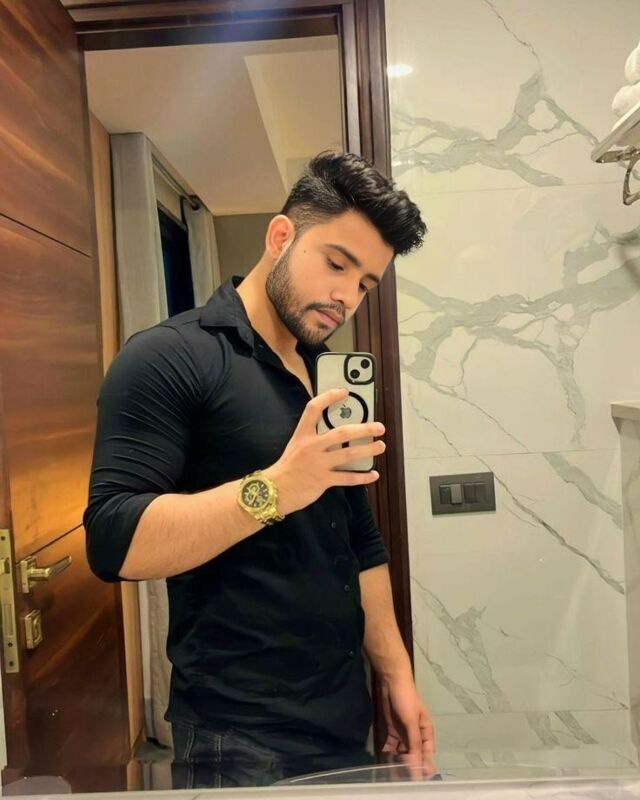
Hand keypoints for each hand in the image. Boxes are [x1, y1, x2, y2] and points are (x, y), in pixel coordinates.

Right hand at [265, 388, 384, 514]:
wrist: (273, 491)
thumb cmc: (287, 468)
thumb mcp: (295, 446)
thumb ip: (313, 439)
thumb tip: (338, 435)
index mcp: (302, 435)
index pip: (314, 409)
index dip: (329, 397)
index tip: (345, 392)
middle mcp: (311, 446)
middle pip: (341, 433)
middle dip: (364, 429)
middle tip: (379, 427)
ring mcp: (318, 464)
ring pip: (349, 455)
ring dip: (368, 450)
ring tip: (380, 446)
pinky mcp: (323, 481)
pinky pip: (347, 478)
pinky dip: (362, 477)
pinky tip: (373, 475)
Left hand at [380, 673, 435, 780]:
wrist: (390, 681)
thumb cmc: (406, 699)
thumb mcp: (412, 722)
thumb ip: (414, 745)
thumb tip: (416, 767)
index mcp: (426, 735)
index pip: (427, 758)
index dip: (422, 770)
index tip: (415, 781)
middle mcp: (415, 738)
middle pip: (414, 759)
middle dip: (409, 770)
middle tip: (400, 781)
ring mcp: (403, 736)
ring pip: (402, 756)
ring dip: (397, 765)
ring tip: (391, 777)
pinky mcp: (391, 733)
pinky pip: (391, 749)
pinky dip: (388, 757)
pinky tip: (384, 765)